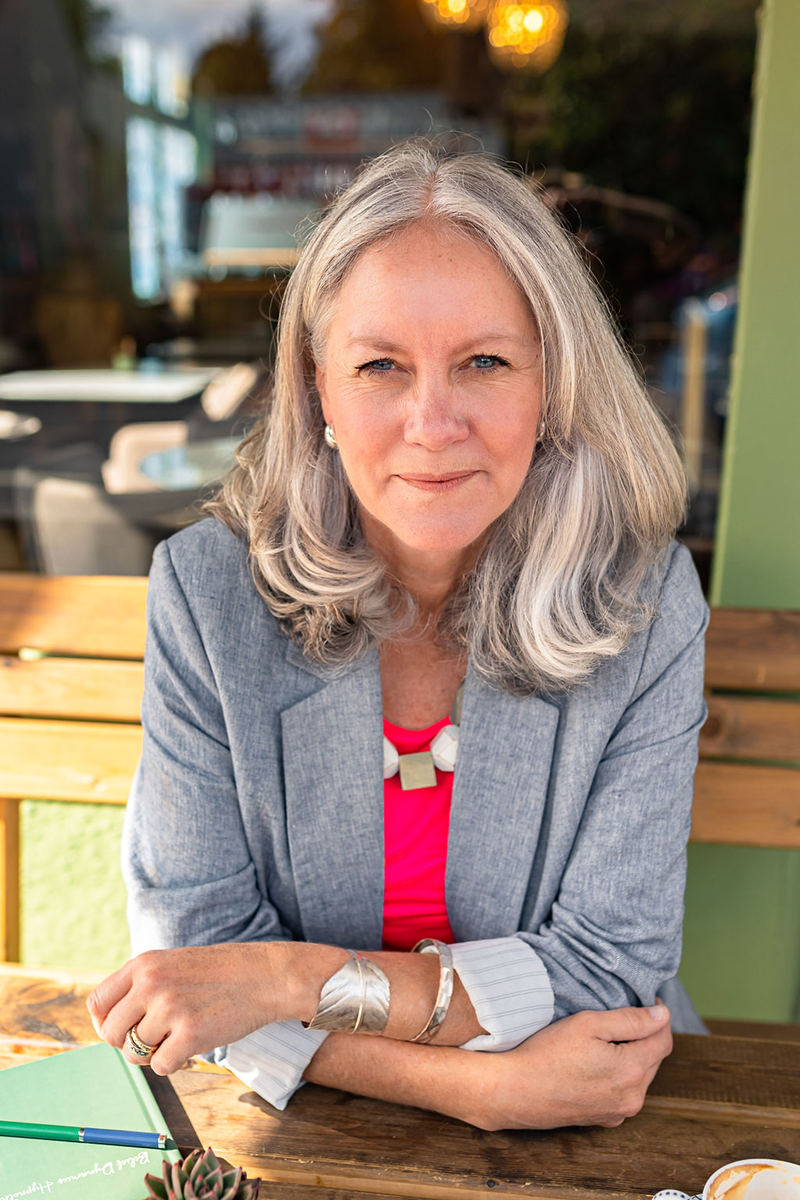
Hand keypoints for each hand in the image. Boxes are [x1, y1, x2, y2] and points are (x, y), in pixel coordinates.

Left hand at [86, 943, 275, 1074]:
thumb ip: (140, 987)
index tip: (121, 1030)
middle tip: (154, 1038)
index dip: (104, 1023)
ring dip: (153, 1053)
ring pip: (134, 1054)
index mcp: (143, 964)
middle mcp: (151, 984)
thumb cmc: (218, 973)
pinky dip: (173, 1063)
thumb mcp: (172, 964)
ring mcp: (170, 1009)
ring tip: (177, 1037)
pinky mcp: (190, 1035)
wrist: (264, 976)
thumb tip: (107, 1026)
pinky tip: (191, 1045)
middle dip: (128, 1044)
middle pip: (110, 1033)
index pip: (97, 1003)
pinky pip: (160, 1067)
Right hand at [479, 1003, 671, 1130]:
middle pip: (653, 1059)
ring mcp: (619, 1112)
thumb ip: (630, 1019)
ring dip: (633, 1056)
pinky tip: (597, 1064)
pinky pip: (624, 1092)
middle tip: (621, 1017)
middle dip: (645, 1036)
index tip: (650, 1002)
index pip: (664, 1040)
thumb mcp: (588, 1024)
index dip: (659, 1018)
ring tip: (606, 1040)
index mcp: (632, 1071)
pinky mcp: (605, 1120)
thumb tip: (663, 1016)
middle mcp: (632, 1098)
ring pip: (640, 1076)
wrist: (516, 1091)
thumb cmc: (548, 1052)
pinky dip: (620, 1075)